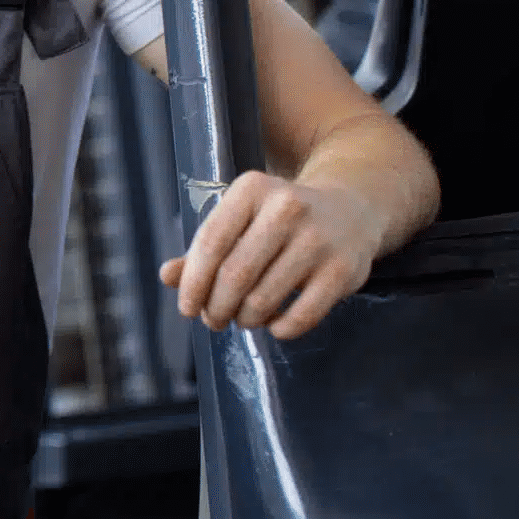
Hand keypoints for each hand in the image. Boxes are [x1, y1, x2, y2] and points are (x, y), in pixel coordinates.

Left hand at [159, 171, 382, 339]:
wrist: (351, 209)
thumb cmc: (279, 219)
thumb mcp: (241, 219)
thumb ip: (204, 248)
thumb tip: (167, 276)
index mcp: (252, 189)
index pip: (210, 242)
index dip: (193, 282)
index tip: (187, 308)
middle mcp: (286, 208)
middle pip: (234, 274)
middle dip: (216, 307)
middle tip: (213, 320)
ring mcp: (318, 239)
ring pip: (264, 298)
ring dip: (245, 319)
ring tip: (243, 319)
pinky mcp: (344, 270)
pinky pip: (302, 315)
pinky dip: (280, 329)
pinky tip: (274, 325)